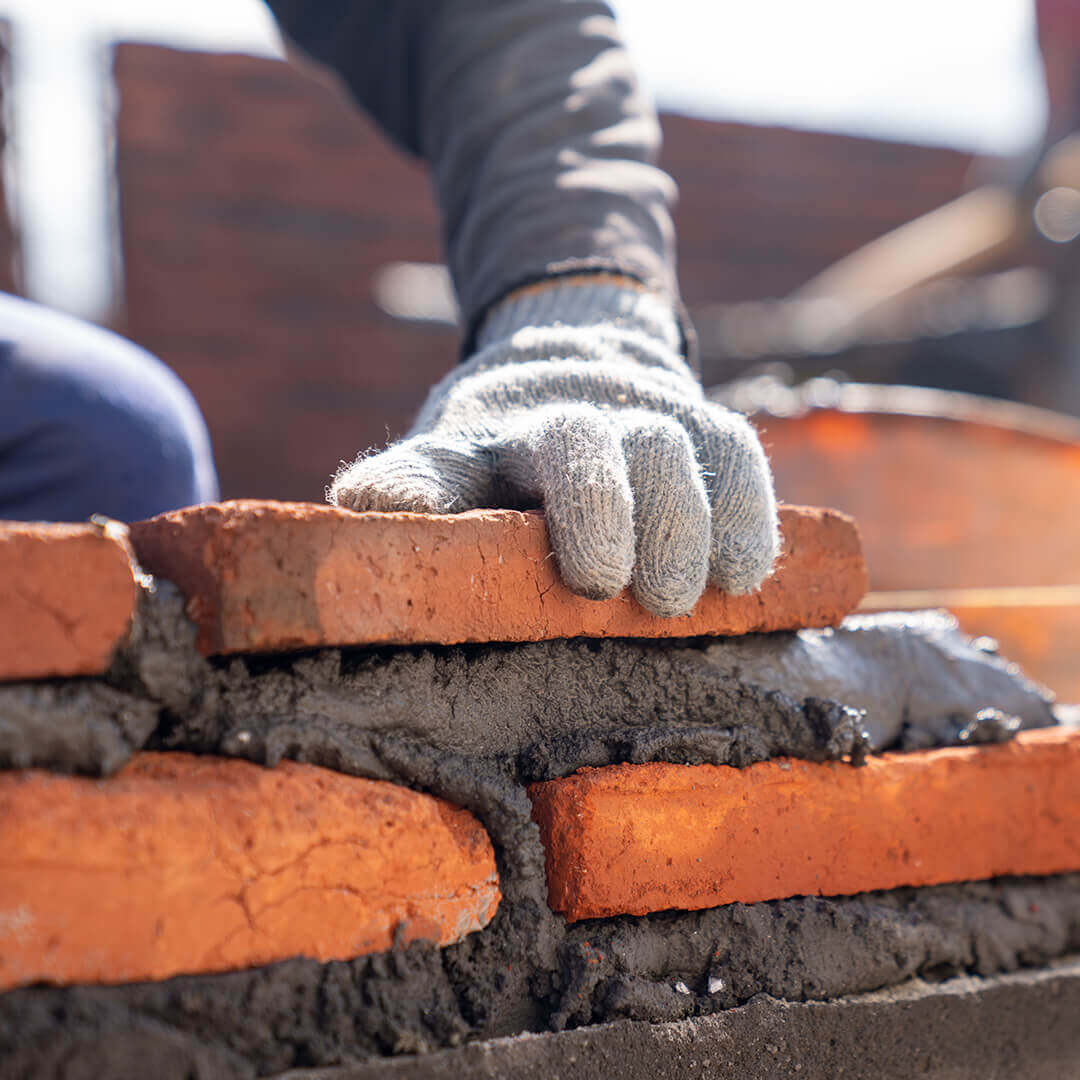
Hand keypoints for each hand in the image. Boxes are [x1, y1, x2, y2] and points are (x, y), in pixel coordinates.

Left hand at [329, 278, 778, 616]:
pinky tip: (742, 574)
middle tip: (613, 589)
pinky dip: (745, 511)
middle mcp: (562, 415)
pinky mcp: (702, 425)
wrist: (580, 367)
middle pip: (577, 442)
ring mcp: (640, 414)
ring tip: (677, 600)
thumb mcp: (450, 472)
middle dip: (600, 509)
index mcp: (484, 440)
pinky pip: (733, 455)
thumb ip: (416, 488)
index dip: (455, 493)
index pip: (449, 462)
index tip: (499, 548)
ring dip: (678, 522)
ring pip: (663, 446)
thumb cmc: (504, 458)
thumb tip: (359, 508)